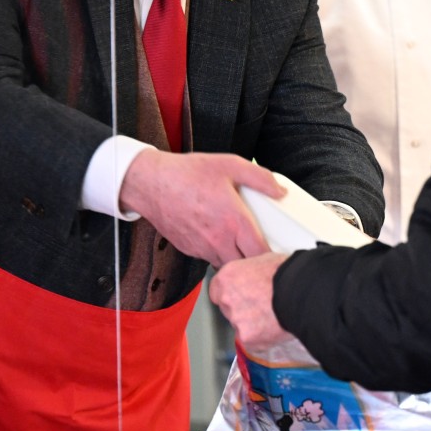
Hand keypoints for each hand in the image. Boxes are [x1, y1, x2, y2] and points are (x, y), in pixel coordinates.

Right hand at [119, 150, 285, 265]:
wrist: (150, 184)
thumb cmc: (187, 174)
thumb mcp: (230, 165)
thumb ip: (260, 178)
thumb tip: (280, 191)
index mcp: (234, 221)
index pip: (261, 253)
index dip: (272, 256)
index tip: (278, 249)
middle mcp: (219, 240)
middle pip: (246, 266)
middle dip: (255, 260)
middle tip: (260, 247)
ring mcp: (202, 248)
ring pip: (227, 265)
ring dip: (235, 258)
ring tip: (239, 242)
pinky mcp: (189, 250)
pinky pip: (209, 259)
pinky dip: (217, 253)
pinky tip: (217, 237)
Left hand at [210, 252, 292, 350]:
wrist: (302, 292)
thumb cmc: (287, 273)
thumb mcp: (263, 260)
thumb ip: (250, 272)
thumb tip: (255, 276)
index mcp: (227, 277)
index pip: (217, 290)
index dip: (233, 293)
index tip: (243, 295)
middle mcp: (227, 299)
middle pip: (229, 309)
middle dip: (243, 309)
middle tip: (263, 306)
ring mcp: (236, 320)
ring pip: (241, 326)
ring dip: (253, 324)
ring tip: (274, 316)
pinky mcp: (248, 338)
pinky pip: (253, 341)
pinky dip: (263, 338)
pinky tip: (276, 327)